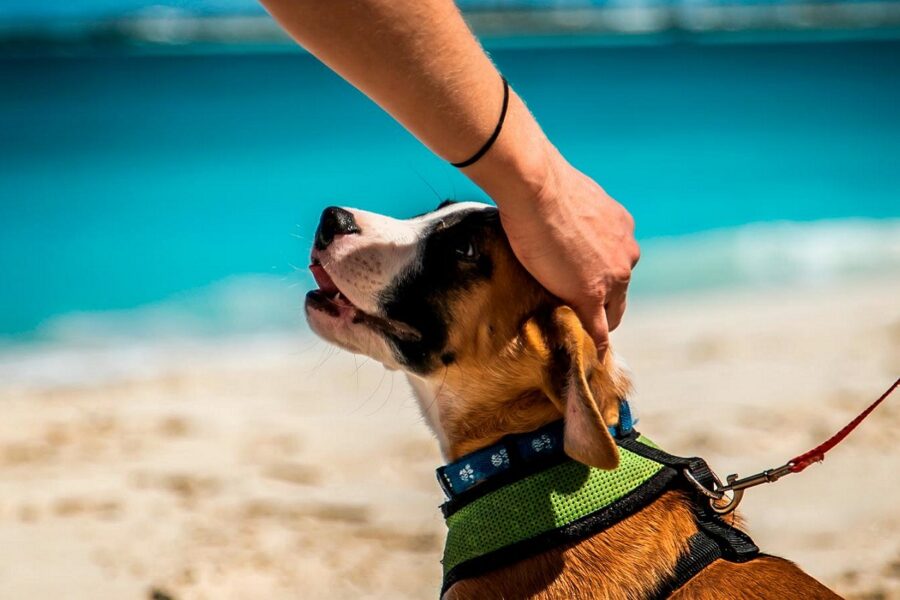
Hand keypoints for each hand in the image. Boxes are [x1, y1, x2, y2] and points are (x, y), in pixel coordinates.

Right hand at [497, 150, 638, 357]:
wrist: (536, 187)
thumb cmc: (543, 186)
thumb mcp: (572, 200)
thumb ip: (575, 219)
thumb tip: (555, 219)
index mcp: (622, 230)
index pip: (616, 267)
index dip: (602, 282)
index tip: (586, 287)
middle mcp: (626, 254)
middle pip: (619, 292)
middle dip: (603, 304)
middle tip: (580, 314)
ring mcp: (613, 277)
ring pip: (611, 311)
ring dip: (596, 321)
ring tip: (577, 331)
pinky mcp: (593, 295)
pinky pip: (599, 331)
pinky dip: (595, 346)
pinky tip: (590, 357)